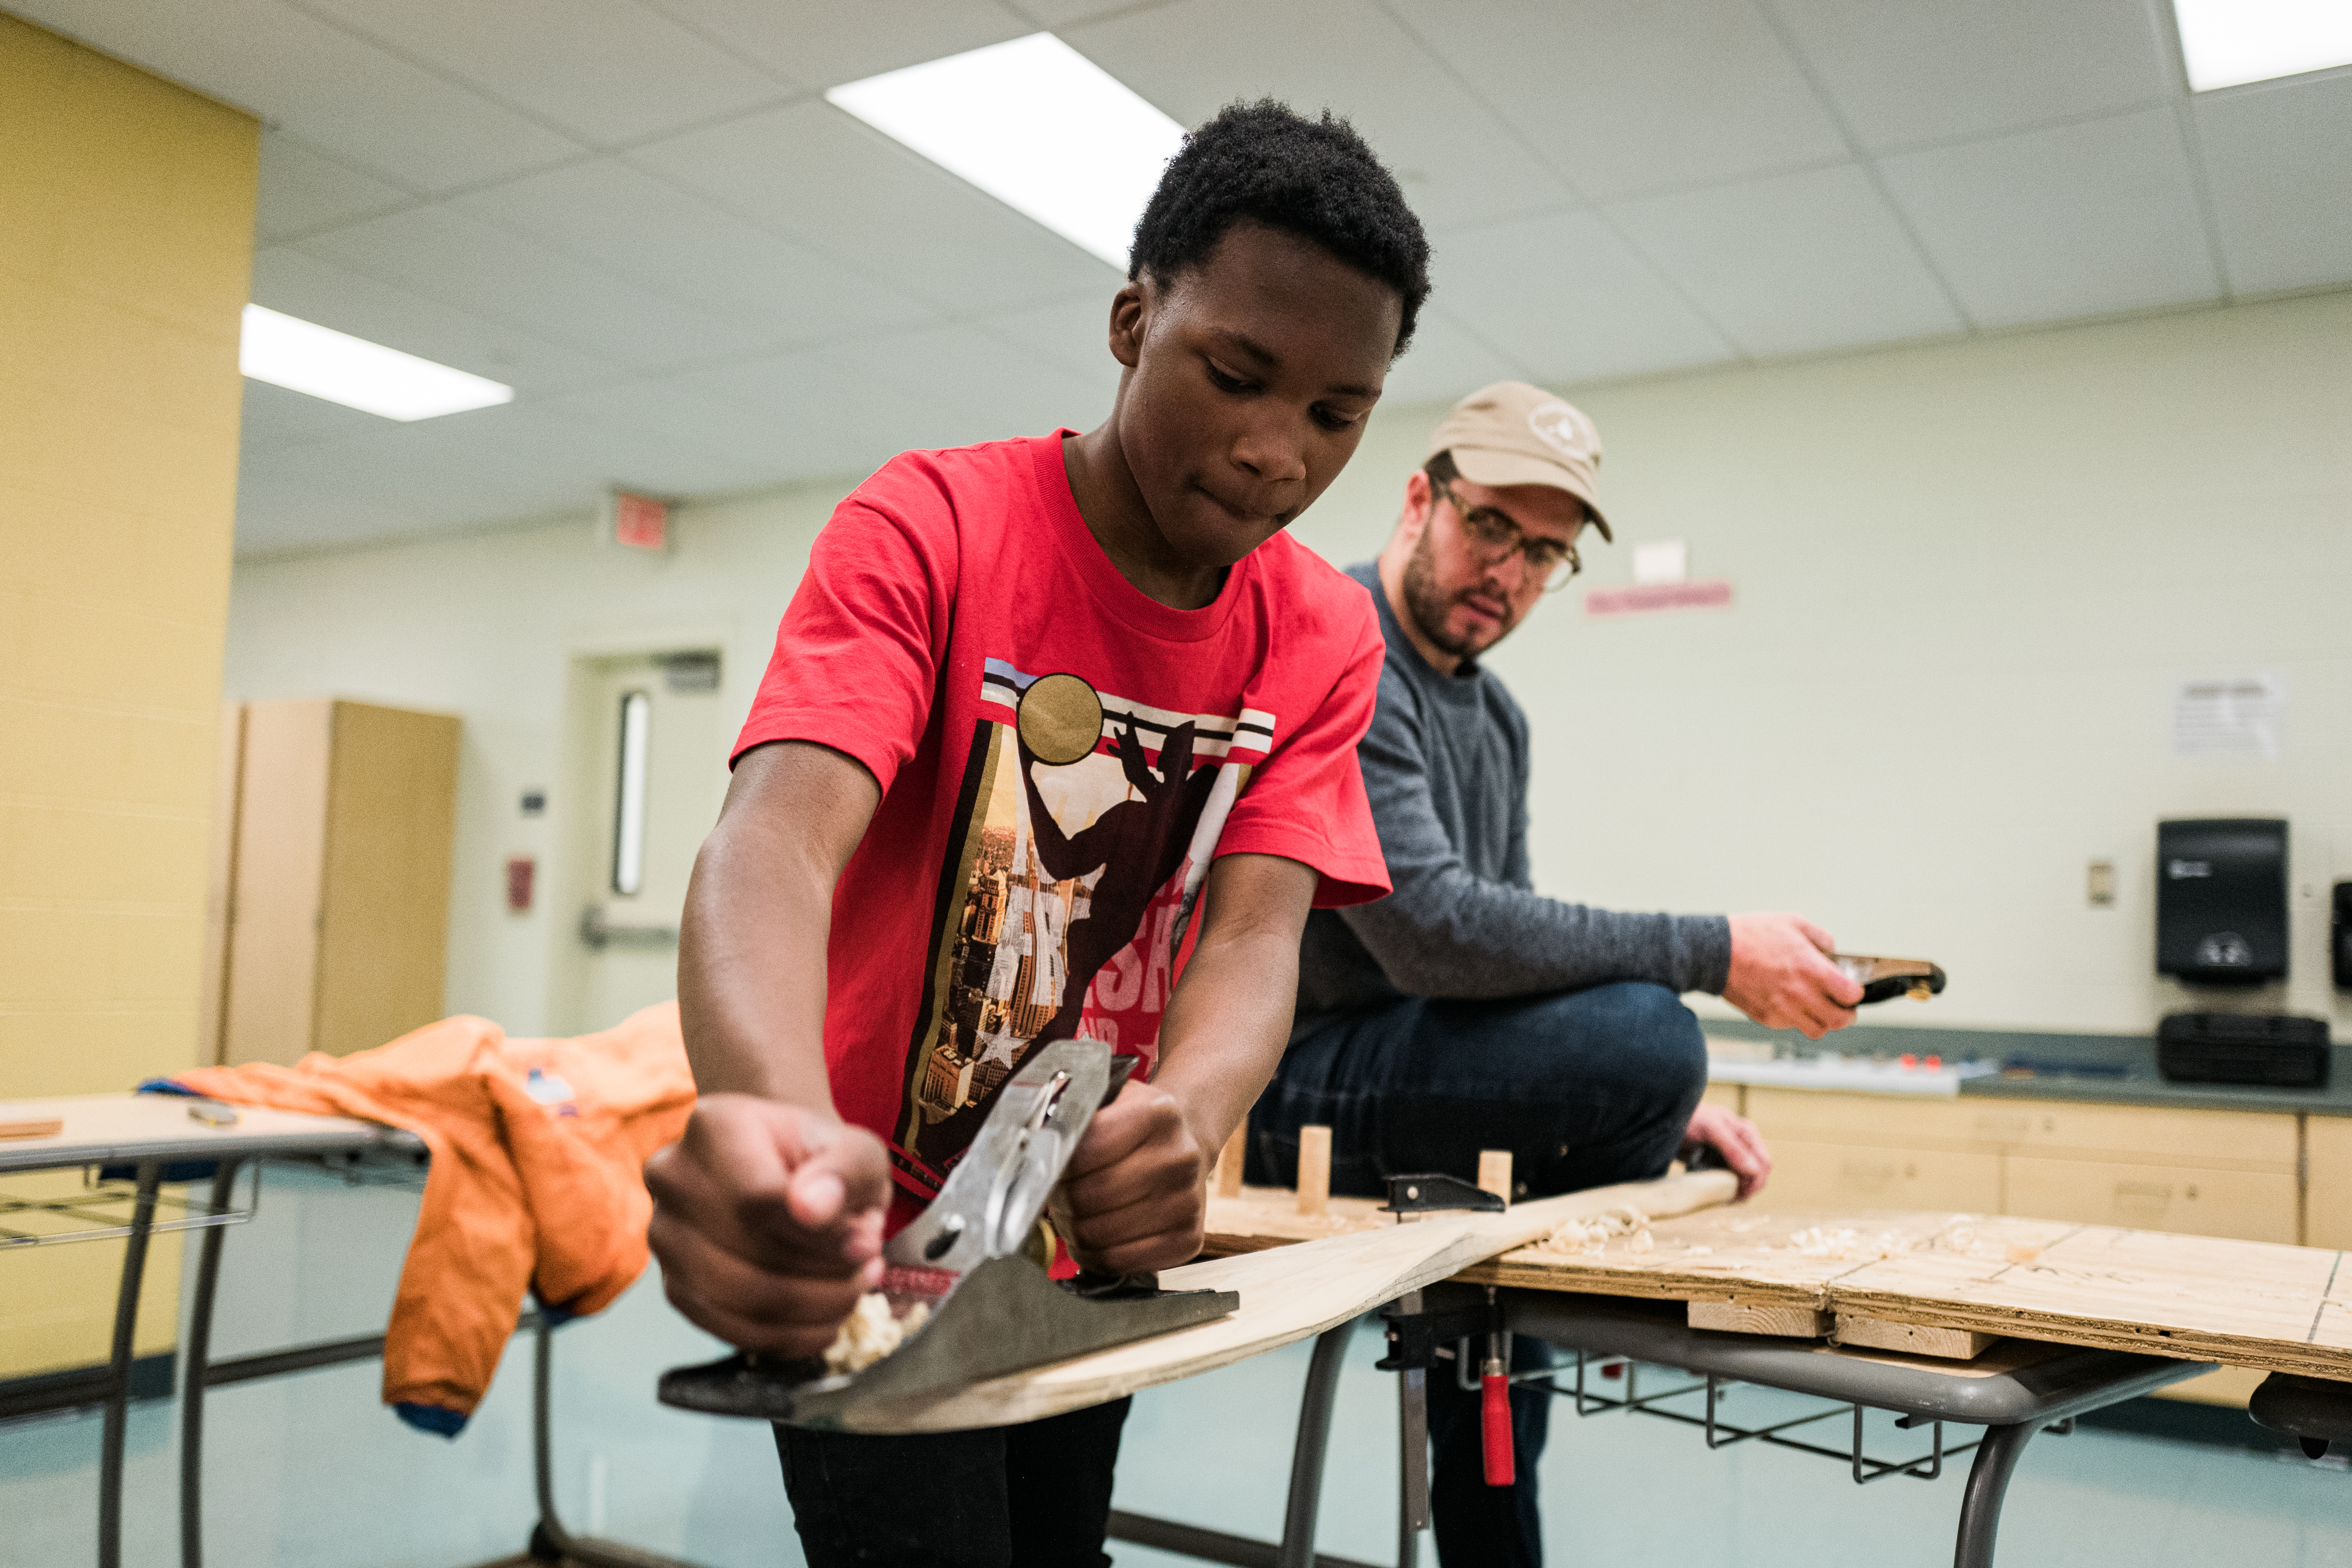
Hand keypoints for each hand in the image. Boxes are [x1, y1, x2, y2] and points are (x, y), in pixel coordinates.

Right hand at [644, 1093, 888, 1357]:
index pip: (758, 1197)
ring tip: (852, 1286)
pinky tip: (826, 1316)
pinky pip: (733, 1331)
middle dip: (826, 1274)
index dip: (819, 1233)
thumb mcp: (854, 1148)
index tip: (866, 1243)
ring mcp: (665, 1238)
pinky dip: (791, 1335)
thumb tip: (813, 1208)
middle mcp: (673, 1180)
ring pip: (742, 1300)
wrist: (783, 1174)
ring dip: (815, 1307)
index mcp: (714, 1127)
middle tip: (868, 1266)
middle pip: (751, 1254)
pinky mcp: (675, 1288)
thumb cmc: (818, 1159)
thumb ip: (843, 1169)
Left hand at [1050, 1080, 1207, 1275]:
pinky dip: (1094, 1257)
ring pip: (1099, 1235)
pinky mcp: (1187, 1240)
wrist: (1188, 1146)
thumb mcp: (1112, 1103)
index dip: (1054, 1166)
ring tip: (1075, 1217)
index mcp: (1157, 1114)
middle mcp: (1179, 1157)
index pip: (1082, 1152)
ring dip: (1073, 1231)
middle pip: (1088, 1198)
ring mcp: (1187, 1202)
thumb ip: (1075, 1122)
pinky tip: (1093, 1240)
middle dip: (1061, 1202)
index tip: (1049, 1168)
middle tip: (1059, 1197)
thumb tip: (1034, 1158)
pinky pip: (1118, 1263)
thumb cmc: (1139, 1129)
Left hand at [1682, 1102, 1770, 1199]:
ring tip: (1720, 1198)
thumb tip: (1754, 1170)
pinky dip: (1724, 1188)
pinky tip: (1714, 1192)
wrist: (1667, 1119)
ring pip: (1743, 1180)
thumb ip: (1733, 1148)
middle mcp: (1743, 1144)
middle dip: (1746, 1189)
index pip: (1763, 1164)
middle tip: (1728, 1200)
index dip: (1755, 1183)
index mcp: (1747, 1133)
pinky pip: (1728, 1180)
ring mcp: (1732, 1154)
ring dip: (1735, 1191)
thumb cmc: (1689, 1117)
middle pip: (1756, 1175)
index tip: (1739, 1196)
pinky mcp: (1719, 1163)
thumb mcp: (1711, 1129)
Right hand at [1721, 913, 1862, 1038]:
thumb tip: (1832, 950)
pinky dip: (1798, 1019)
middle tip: (1844, 1007)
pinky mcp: (1768, 1018)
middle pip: (1840, 1020)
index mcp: (1812, 969)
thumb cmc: (1751, 935)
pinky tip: (1792, 1005)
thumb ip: (1820, 937)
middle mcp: (1801, 994)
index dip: (1856, 993)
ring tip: (1819, 1009)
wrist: (1714, 953)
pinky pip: (1792, 1027)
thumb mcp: (1792, 922)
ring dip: (1824, 1021)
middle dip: (1847, 1014)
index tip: (1852, 990)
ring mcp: (1784, 1010)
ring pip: (1818, 1030)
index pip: (1851, 995)